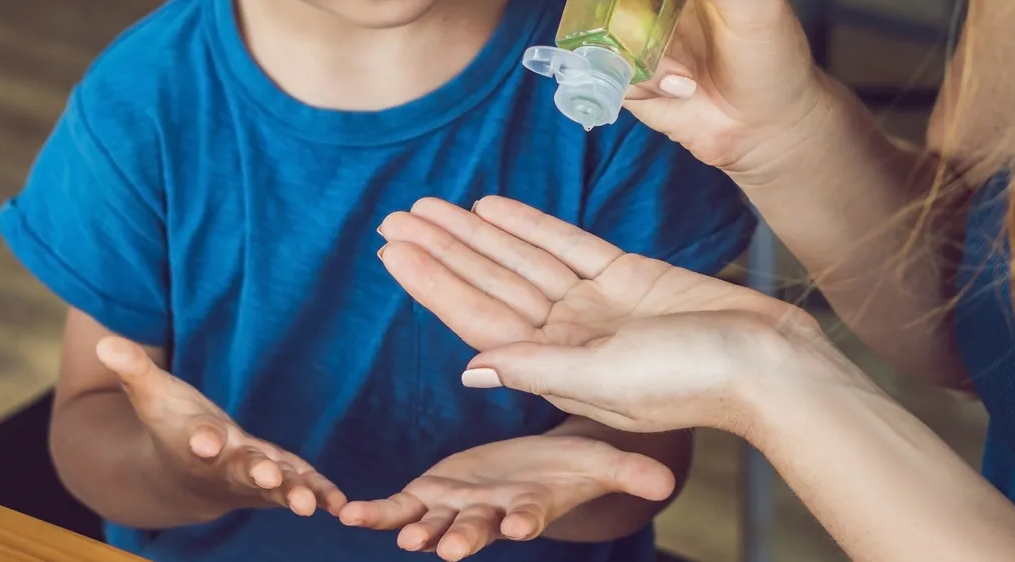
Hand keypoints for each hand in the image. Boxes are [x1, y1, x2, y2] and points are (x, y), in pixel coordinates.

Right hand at [95, 337, 346, 517]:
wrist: (183, 478)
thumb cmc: (171, 428)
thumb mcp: (152, 395)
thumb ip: (133, 371)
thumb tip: (104, 343)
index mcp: (194, 443)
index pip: (196, 440)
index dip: (201, 439)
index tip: (205, 440)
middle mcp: (225, 466)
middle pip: (240, 470)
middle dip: (254, 473)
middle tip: (268, 478)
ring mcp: (254, 476)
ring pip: (275, 487)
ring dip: (292, 493)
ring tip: (309, 505)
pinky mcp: (280, 478)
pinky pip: (302, 486)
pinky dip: (319, 493)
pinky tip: (339, 502)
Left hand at [338, 434, 673, 559]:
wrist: (537, 466)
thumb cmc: (572, 466)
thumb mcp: (602, 462)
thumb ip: (628, 472)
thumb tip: (666, 481)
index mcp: (531, 506)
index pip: (531, 515)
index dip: (525, 520)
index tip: (521, 524)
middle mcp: (492, 515)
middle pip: (479, 529)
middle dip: (466, 539)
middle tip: (455, 551)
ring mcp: (458, 509)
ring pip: (434, 523)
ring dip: (419, 531)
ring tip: (402, 537)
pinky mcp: (431, 493)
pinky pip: (398, 505)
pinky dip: (375, 512)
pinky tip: (348, 514)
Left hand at [378, 196, 823, 434]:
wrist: (768, 363)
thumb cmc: (695, 381)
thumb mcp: (609, 380)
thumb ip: (540, 370)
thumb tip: (470, 370)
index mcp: (557, 367)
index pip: (479, 317)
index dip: (434, 283)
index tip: (394, 252)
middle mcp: (569, 335)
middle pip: (492, 283)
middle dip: (444, 250)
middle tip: (396, 216)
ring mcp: (597, 305)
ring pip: (522, 260)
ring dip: (478, 232)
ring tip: (433, 204)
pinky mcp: (628, 277)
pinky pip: (567, 244)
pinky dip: (530, 224)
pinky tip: (492, 206)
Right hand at [567, 0, 829, 178]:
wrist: (769, 126)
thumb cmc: (773, 56)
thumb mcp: (755, 4)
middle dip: (611, 9)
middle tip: (648, 37)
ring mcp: (630, 24)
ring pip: (593, 27)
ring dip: (637, 58)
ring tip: (685, 76)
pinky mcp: (622, 66)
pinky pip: (601, 70)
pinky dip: (639, 85)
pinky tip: (680, 90)